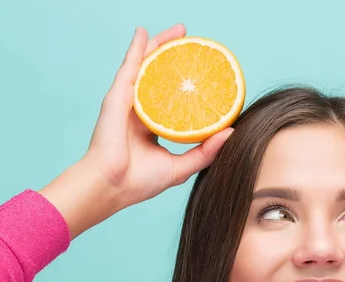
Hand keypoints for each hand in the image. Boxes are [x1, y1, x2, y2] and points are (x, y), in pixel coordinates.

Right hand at [40, 25, 231, 237]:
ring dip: (161, 46)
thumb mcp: (181, 166)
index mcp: (152, 127)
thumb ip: (205, 151)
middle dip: (175, 59)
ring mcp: (127, 102)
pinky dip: (137, 48)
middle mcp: (140, 112)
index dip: (185, 87)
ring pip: (146, 66)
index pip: (171, 100)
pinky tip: (144, 32)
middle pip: (159, 78)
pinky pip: (130, 66)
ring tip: (179, 32)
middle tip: (192, 45)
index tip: (203, 77)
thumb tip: (231, 132)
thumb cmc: (140, 181)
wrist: (113, 186)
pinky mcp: (118, 97)